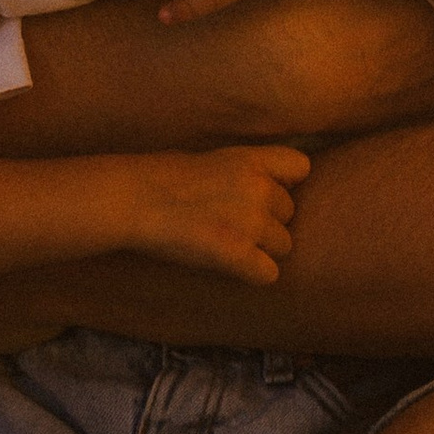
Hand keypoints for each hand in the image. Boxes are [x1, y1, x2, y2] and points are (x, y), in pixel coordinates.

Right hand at [122, 142, 311, 280]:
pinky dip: (252, 274)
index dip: (286, 183)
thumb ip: (245, 172)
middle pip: (290, 215)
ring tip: (227, 246)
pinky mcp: (237, 254)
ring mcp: (251, 222)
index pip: (301, 168)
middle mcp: (260, 188)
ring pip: (284, 246)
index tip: (264, 194)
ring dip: (260, 250)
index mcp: (253, 159)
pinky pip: (268, 274)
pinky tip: (230, 267)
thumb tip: (266, 188)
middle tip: (232, 226)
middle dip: (267, 223)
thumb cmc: (161, 178)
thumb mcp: (212, 159)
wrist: (132, 199)